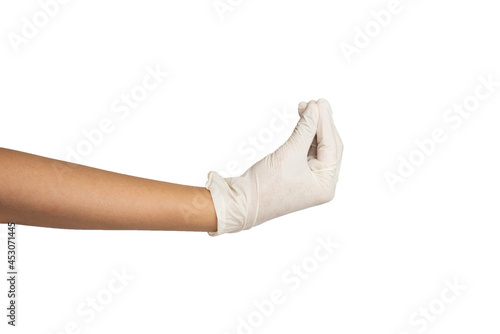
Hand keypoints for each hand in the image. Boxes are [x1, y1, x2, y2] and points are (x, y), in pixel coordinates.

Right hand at [205, 98, 342, 235]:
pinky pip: (305, 151)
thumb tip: (314, 108)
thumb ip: (305, 129)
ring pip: (317, 146)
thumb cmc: (265, 186)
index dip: (326, 122)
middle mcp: (321, 183)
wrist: (241, 202)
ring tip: (305, 107)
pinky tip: (302, 120)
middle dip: (321, 123)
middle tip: (316, 102)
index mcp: (326, 185)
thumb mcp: (290, 153)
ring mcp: (309, 179)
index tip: (319, 103)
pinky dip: (303, 135)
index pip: (332, 147)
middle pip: (328, 146)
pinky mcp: (296, 174)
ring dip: (311, 127)